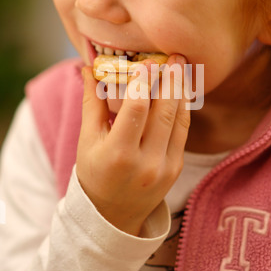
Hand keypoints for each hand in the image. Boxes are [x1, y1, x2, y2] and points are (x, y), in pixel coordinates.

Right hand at [76, 55, 190, 235]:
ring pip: (178, 120)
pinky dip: (183, 109)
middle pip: (163, 112)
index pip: (136, 110)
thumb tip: (88, 68)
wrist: (113, 213)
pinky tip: (180, 91)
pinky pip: (182, 132)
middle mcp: (145, 163)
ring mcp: (164, 168)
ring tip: (180, 68)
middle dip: (170, 80)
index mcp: (118, 155)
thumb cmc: (95, 173)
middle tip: (174, 56)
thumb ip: (91, 103)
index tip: (148, 61)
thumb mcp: (87, 140)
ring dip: (180, 91)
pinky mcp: (176, 168)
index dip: (144, 82)